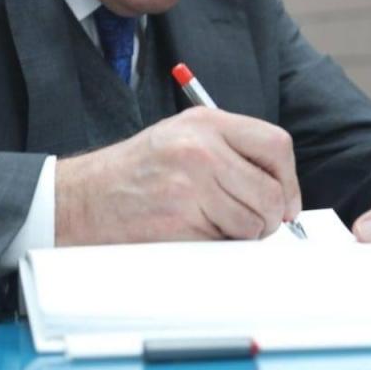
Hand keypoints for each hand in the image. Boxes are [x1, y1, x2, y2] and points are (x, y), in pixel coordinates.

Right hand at [55, 107, 299, 245]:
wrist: (82, 198)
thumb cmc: (133, 173)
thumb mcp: (181, 137)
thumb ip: (230, 150)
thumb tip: (281, 188)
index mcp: (205, 122)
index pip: (276, 145)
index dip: (288, 180)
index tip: (284, 200)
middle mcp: (202, 147)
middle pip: (271, 192)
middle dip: (268, 217)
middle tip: (248, 223)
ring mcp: (192, 183)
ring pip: (254, 223)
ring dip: (241, 234)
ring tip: (210, 224)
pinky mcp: (181, 218)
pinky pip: (226, 243)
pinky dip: (217, 246)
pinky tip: (191, 233)